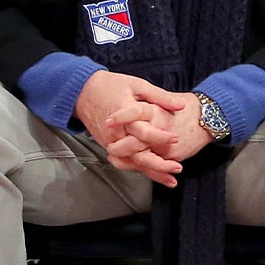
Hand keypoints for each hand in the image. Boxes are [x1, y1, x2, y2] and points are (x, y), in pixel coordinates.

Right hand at [75, 71, 193, 185]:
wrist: (83, 92)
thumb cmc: (111, 86)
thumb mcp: (138, 85)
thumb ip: (160, 96)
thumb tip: (181, 105)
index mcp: (125, 115)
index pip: (143, 132)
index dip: (160, 137)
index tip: (176, 138)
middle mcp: (117, 132)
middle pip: (137, 154)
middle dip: (158, 164)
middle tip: (177, 168)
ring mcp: (111, 141)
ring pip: (132, 162)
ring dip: (151, 172)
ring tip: (169, 179)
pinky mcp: (108, 145)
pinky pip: (124, 162)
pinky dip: (138, 169)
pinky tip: (152, 174)